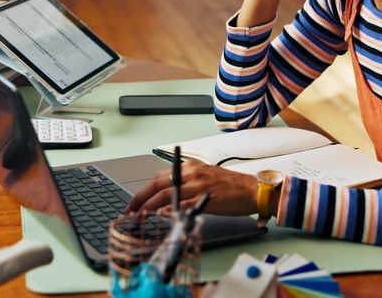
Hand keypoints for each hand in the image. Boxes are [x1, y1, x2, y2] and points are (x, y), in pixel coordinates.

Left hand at [126, 160, 257, 215]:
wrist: (251, 189)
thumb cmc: (230, 186)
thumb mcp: (205, 178)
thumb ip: (186, 183)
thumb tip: (168, 197)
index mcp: (191, 167)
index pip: (161, 176)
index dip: (145, 189)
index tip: (136, 201)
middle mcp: (192, 172)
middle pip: (159, 183)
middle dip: (141, 197)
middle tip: (130, 209)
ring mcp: (198, 185)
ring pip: (167, 193)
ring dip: (150, 205)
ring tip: (140, 215)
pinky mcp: (206, 198)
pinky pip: (184, 204)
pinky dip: (171, 210)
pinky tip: (162, 215)